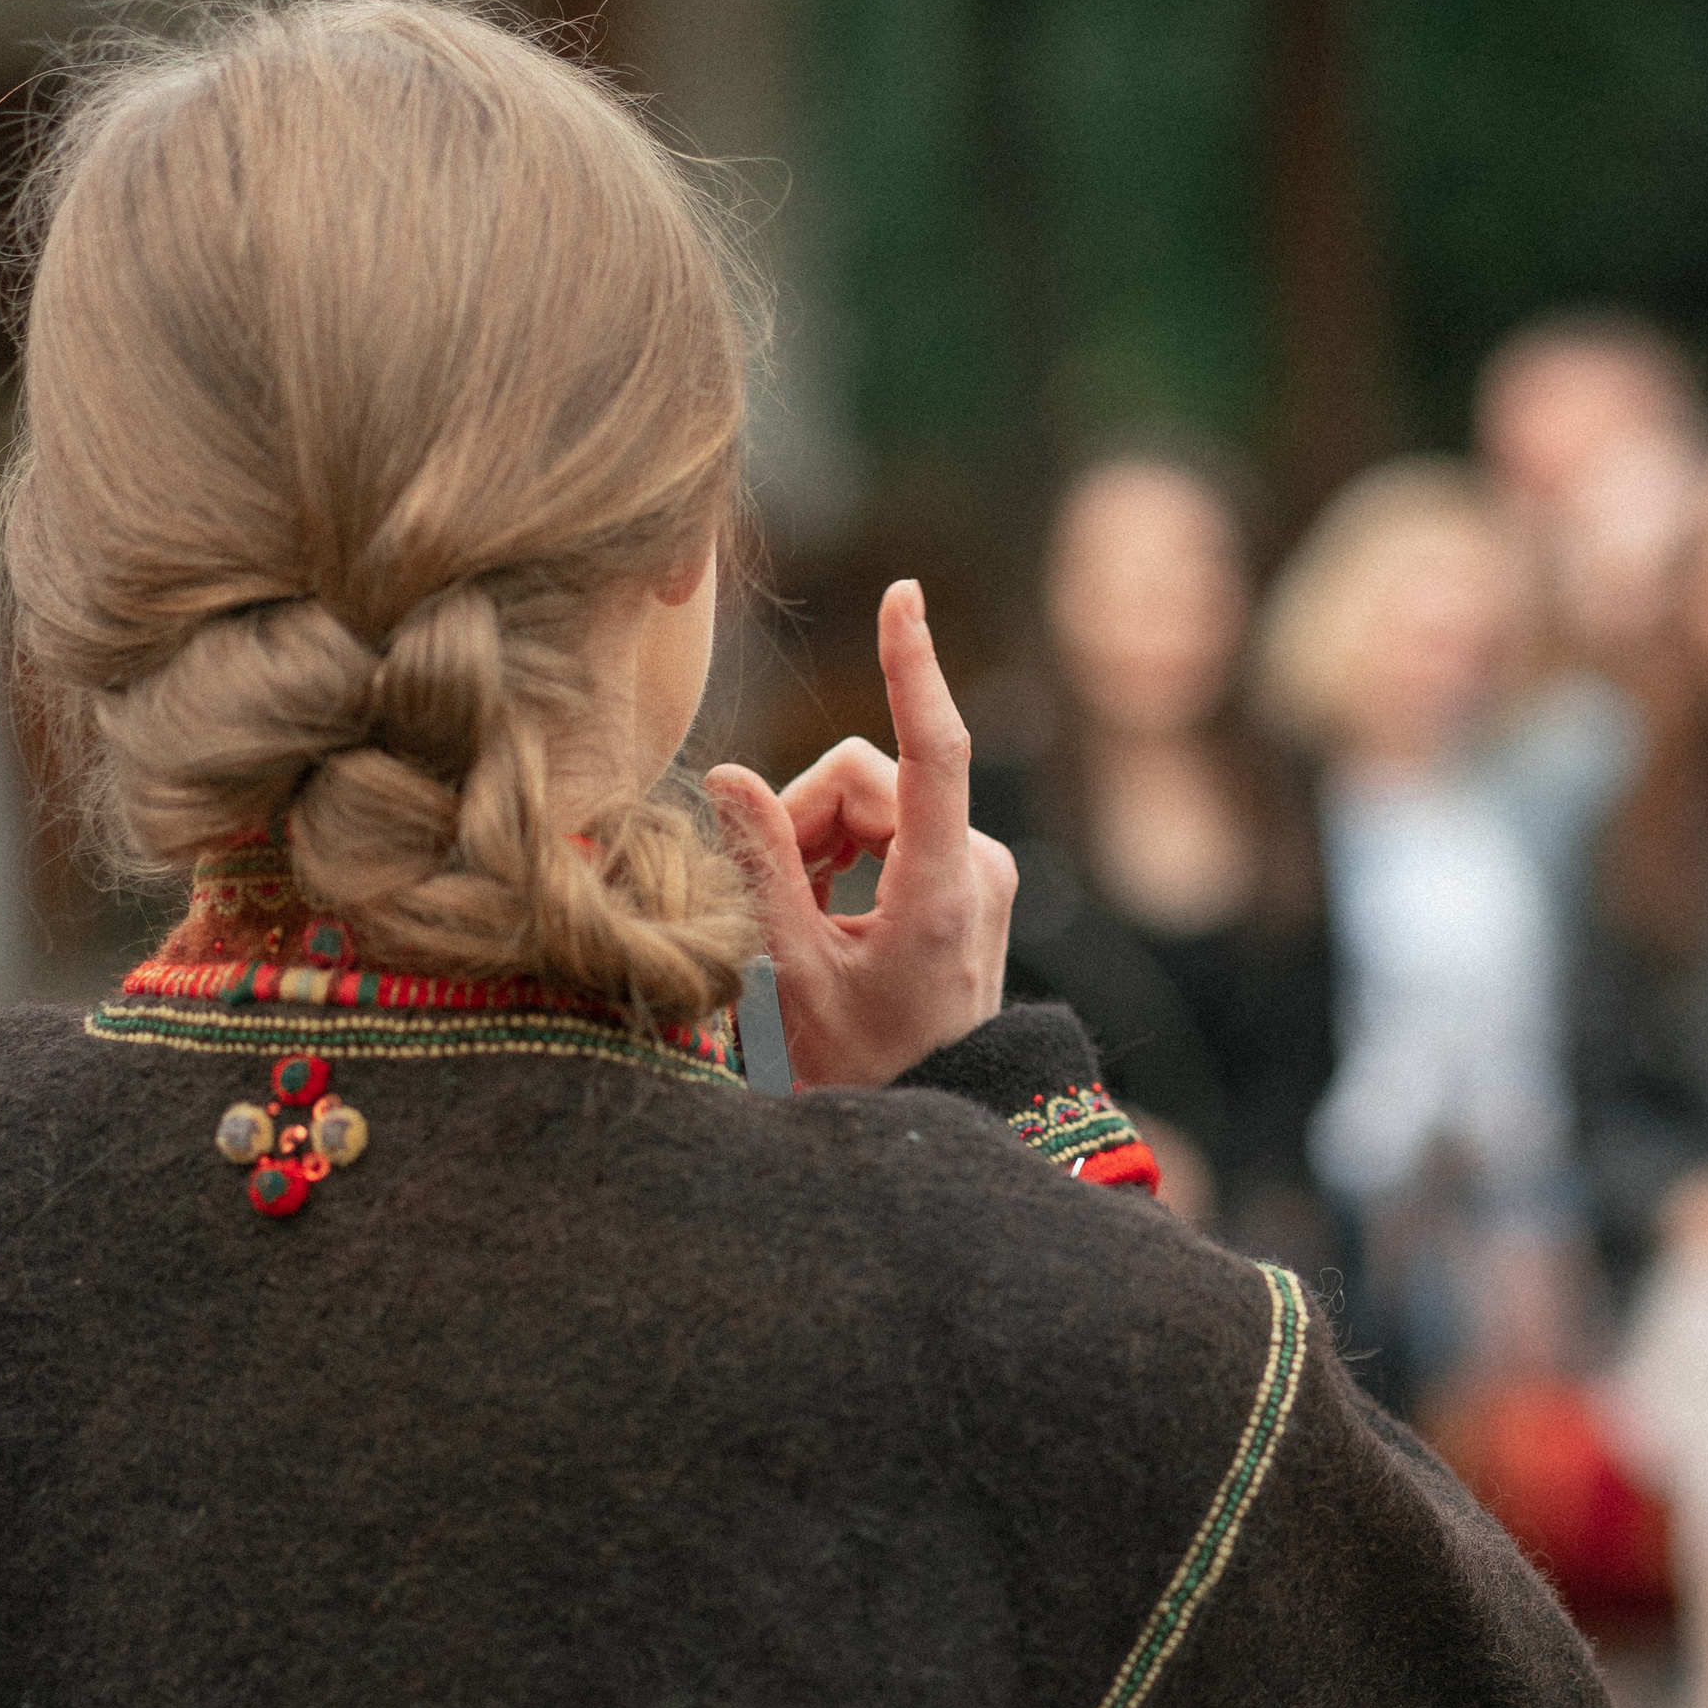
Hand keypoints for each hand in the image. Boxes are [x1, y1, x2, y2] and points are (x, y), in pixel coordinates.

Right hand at [705, 580, 1017, 1088]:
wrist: (937, 1111)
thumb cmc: (864, 1063)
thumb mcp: (794, 972)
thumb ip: (763, 868)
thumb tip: (727, 774)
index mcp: (944, 888)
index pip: (937, 749)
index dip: (913, 666)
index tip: (902, 596)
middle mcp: (977, 862)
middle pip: (865, 778)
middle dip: (801, 820)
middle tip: (768, 897)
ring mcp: (979, 866)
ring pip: (872, 796)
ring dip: (817, 839)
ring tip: (797, 917)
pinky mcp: (968, 873)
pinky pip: (891, 822)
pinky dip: (844, 851)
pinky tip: (823, 911)